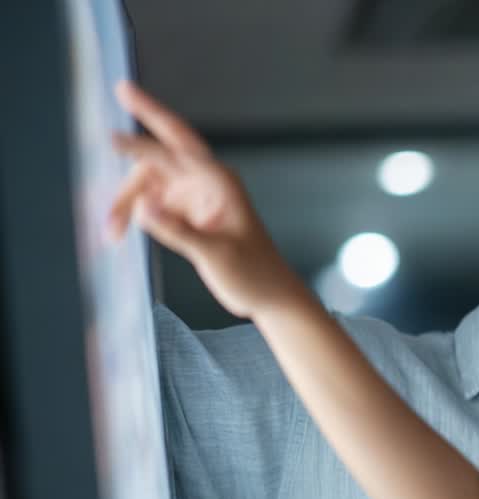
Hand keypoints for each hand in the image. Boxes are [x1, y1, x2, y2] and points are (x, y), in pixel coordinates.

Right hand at [110, 80, 304, 318]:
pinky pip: (149, 203)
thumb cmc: (253, 273)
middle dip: (135, 143)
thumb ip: (178, 230)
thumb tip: (142, 205)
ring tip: (110, 232)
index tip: (114, 135)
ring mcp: (193, 196)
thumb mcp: (216, 255)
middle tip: (110, 123)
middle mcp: (205, 182)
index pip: (179, 146)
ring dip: (124, 200)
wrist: (267, 295)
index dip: (146, 133)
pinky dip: (130, 214)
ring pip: (147, 182)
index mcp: (220, 182)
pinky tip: (115, 231)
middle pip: (159, 155)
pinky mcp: (184, 214)